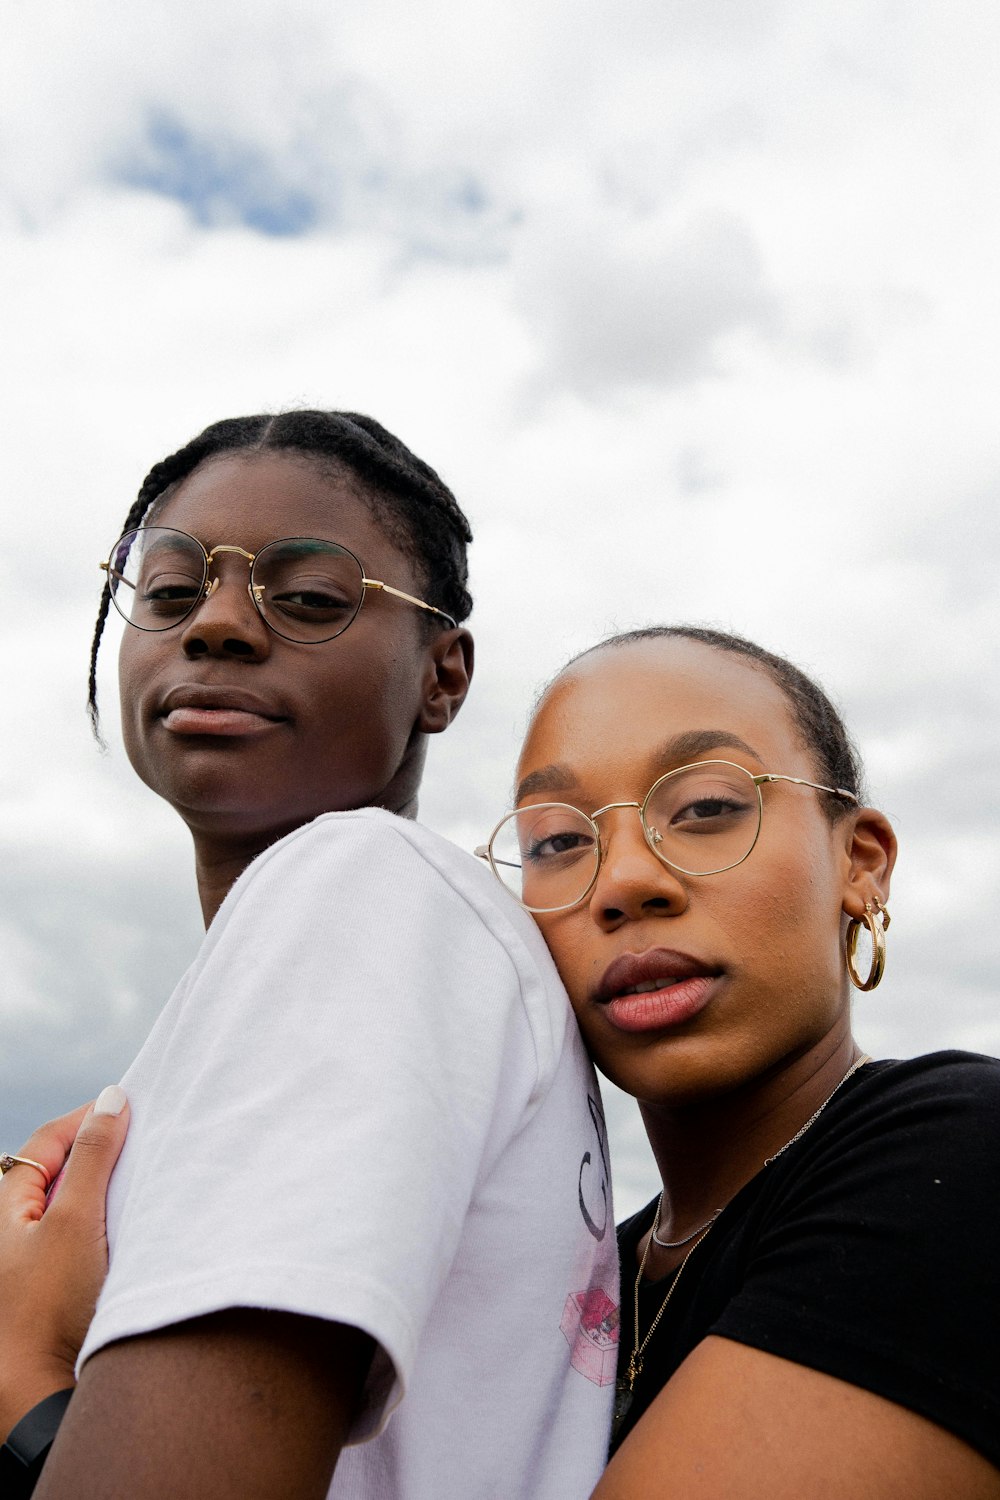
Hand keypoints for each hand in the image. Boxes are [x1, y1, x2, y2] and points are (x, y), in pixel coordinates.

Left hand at [0, 1088, 129, 1438]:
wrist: (36, 1391)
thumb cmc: (47, 1305)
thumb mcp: (75, 1220)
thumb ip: (94, 1156)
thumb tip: (112, 1098)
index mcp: (4, 1205)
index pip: (48, 1140)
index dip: (89, 1116)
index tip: (133, 1105)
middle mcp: (13, 1228)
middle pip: (60, 1169)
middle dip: (102, 1150)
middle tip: (146, 1138)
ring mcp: (33, 1259)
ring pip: (74, 1204)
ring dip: (108, 1189)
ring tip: (148, 1180)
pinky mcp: (55, 1286)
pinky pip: (84, 1236)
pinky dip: (110, 1223)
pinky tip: (137, 1229)